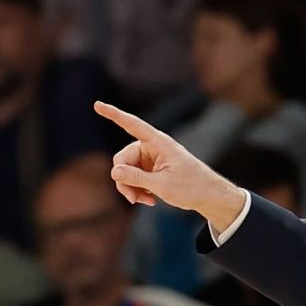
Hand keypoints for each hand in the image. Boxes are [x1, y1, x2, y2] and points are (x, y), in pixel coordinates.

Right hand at [94, 102, 246, 231]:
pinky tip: (149, 200)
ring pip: (125, 171)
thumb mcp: (162, 185)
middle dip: (123, 179)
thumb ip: (137, 178)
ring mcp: (150, 158)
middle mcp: (152, 147)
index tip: (97, 104)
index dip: (114, 115)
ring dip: (131, 188)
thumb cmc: (192, 187)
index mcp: (159, 143)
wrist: (209, 196)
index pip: (132, 125)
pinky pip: (133, 177)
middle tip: (132, 199)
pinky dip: (137, 190)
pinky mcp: (150, 169)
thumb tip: (113, 171)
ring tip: (144, 201)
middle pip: (122, 159)